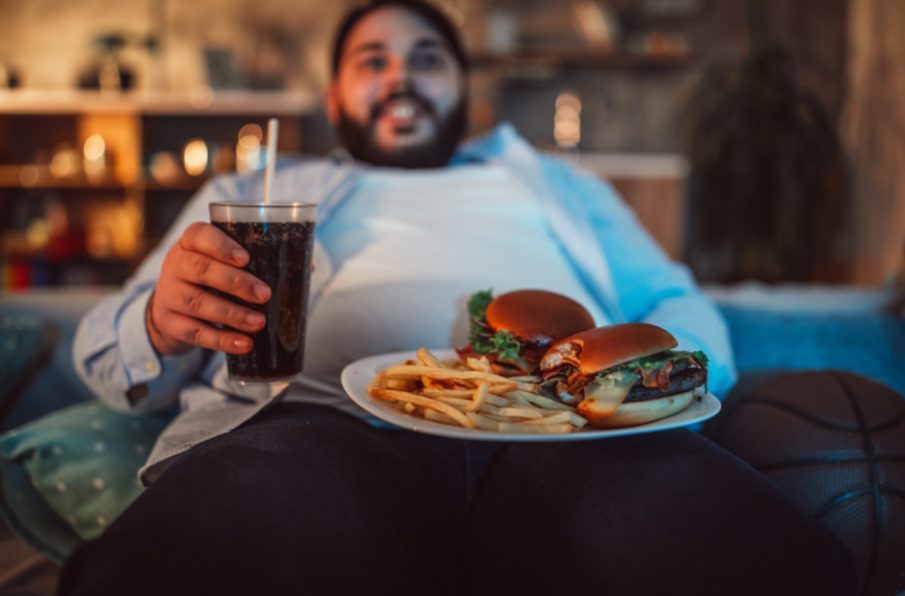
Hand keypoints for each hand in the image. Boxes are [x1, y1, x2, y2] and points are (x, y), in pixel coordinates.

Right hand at [146, 222, 271, 355]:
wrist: (170, 310)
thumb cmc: (210, 280)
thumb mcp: (220, 263)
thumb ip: (256, 260)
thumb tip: (309, 268)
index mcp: (190, 243)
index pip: (198, 235)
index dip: (221, 245)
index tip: (245, 258)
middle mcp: (175, 265)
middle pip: (201, 269)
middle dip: (236, 282)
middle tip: (265, 294)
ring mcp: (169, 295)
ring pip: (198, 302)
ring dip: (232, 314)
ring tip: (259, 322)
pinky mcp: (171, 324)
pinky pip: (196, 333)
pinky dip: (222, 340)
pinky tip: (244, 344)